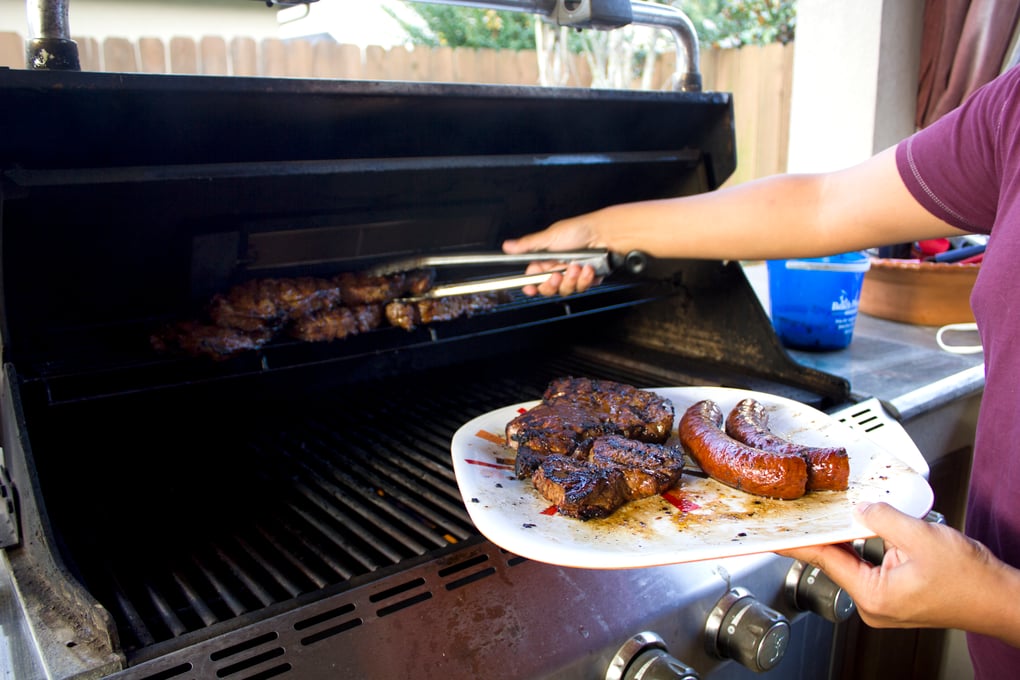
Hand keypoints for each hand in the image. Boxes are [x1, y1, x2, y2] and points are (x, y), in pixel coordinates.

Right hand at [502, 218, 603, 295]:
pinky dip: (585, 279)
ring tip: (577, 266)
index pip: (533, 279)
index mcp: (545, 260)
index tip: (530, 288)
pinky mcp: (586, 280)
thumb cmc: (578, 230)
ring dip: (571, 280)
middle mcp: (557, 269)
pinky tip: (588, 268)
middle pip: (548, 289)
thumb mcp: (549, 237)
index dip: (530, 286)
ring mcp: (572, 276)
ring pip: (565, 290)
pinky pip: (582, 288)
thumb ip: (527, 245)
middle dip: (552, 284)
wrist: (604, 233)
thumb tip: (507, 246)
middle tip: (557, 274)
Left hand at [779, 502, 1019, 643]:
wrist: (1000, 598)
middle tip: (802, 508)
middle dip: (823, 532)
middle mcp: (873, 604)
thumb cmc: (971, 580)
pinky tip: (862, 527)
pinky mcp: (894, 596)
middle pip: (834, 559)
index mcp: (873, 595)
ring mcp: (883, 603)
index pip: (822, 559)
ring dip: (846, 537)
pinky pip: (868, 565)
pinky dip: (863, 545)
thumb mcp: (920, 537)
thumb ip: (882, 517)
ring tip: (835, 513)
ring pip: (852, 561)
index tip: (772, 533)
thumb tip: (860, 507)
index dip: (796, 541)